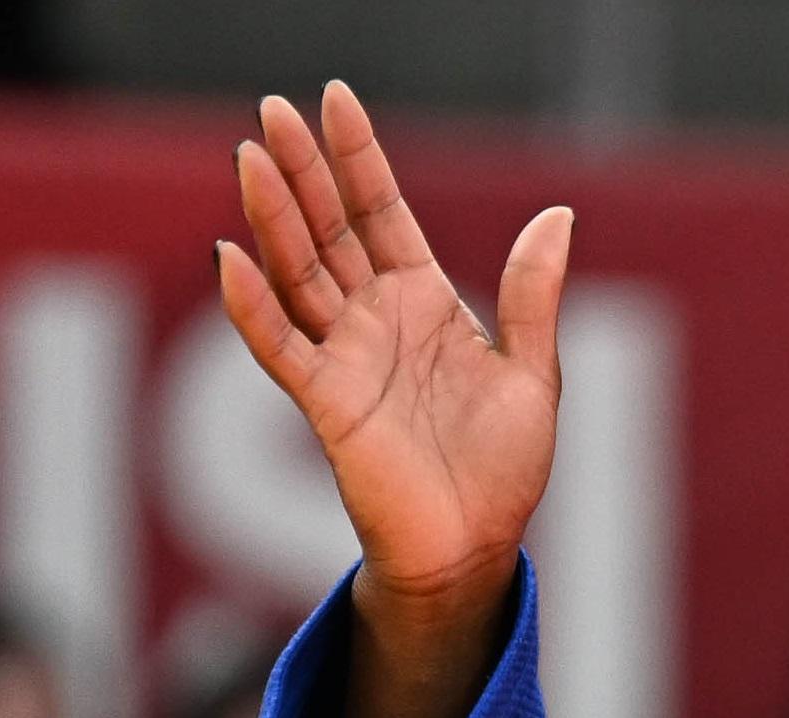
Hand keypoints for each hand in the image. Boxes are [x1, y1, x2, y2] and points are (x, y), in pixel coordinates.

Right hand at [218, 82, 570, 640]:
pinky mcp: (325, 403)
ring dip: (273, 218)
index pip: (382, 214)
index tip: (336, 99)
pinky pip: (281, 347)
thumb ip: (532, 296)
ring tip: (251, 158)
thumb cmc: (502, 469)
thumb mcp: (532, 373)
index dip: (360, 159)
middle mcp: (375, 321)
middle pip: (329, 230)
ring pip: (298, 273)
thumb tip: (558, 214)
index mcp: (423, 303)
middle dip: (303, 170)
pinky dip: (253, 305)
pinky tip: (230, 257)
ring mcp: (344, 358)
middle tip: (273, 108)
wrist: (476, 547)